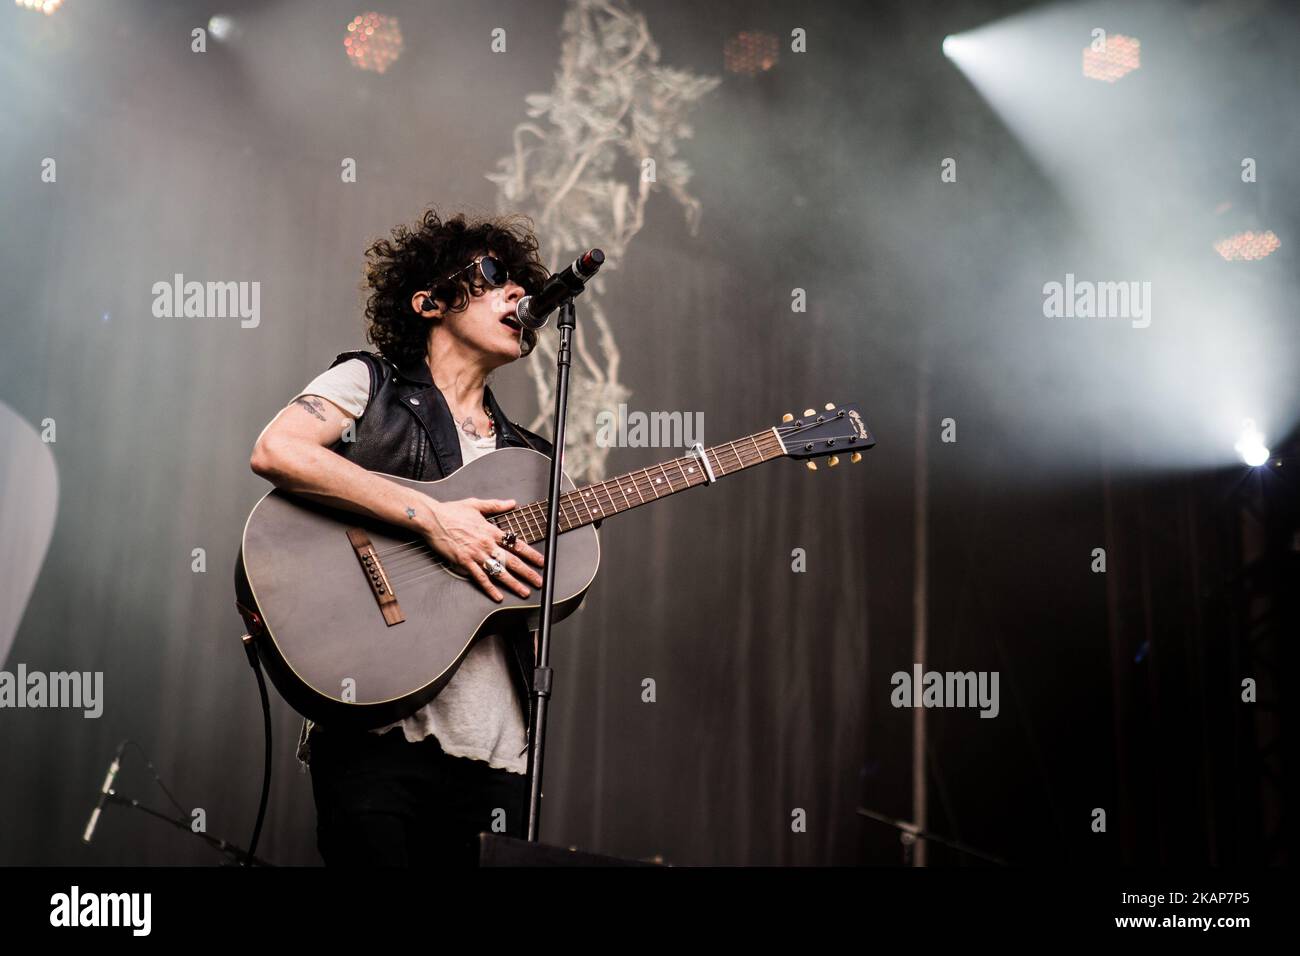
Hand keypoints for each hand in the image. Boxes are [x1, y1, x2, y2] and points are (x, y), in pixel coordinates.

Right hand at [422, 497, 544, 601]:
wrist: (433, 519)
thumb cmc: (452, 511)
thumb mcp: (477, 504)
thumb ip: (496, 505)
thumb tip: (512, 502)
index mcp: (491, 530)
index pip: (516, 544)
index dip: (531, 554)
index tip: (541, 561)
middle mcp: (487, 544)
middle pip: (512, 561)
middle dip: (528, 573)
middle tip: (538, 582)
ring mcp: (476, 554)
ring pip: (499, 572)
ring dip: (513, 583)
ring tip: (524, 592)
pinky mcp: (464, 562)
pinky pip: (480, 578)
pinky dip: (490, 588)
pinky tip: (498, 596)